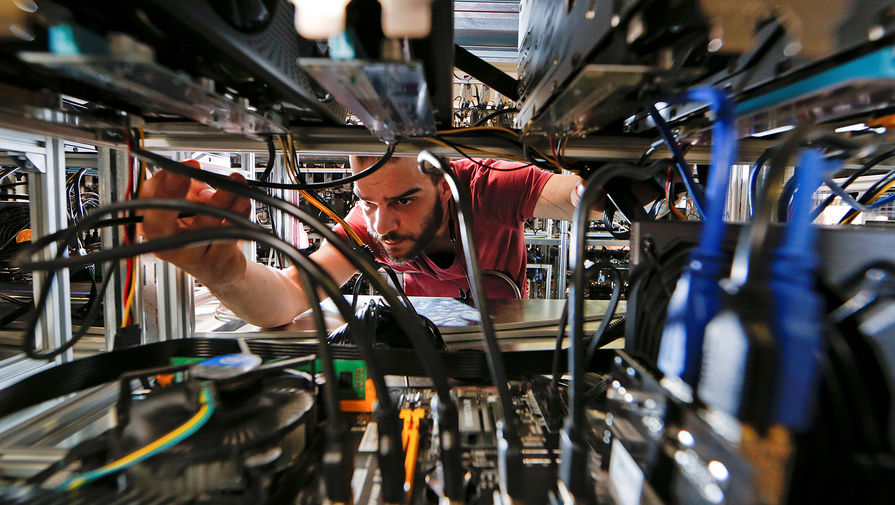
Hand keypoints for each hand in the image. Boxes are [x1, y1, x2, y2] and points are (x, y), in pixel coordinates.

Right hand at [137, 169, 251, 288]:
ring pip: (202, 227)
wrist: (222, 268)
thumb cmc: (202, 233)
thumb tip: (191, 168)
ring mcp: (190, 257)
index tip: (179, 168)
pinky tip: (243, 201)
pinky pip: (227, 236)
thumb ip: (190, 185)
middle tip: (190, 173)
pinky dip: (238, 214)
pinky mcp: (215, 263)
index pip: (147, 205)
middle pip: (160, 223)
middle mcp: (167, 245)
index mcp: (155, 227)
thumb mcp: (192, 204)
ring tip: (233, 183)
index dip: (162, 184)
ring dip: (221, 199)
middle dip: (173, 193)